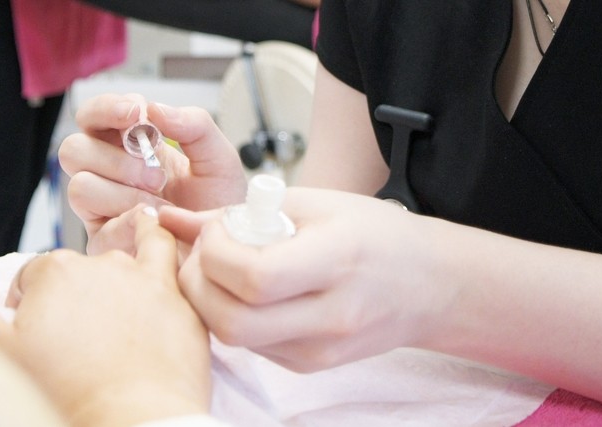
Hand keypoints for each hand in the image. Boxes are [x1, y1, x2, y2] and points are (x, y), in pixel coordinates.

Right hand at [0, 208, 211, 426]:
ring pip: (120, 260)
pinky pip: (167, 251)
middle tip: (72, 344)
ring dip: (111, 276)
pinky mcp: (179, 299)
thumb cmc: (64, 395)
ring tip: (109, 312)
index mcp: (52, 273)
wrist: (131, 425)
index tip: (36, 339)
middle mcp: (98, 265)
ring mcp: (143, 279)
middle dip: (70, 297)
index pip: (32, 278)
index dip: (29, 307)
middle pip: (76, 271)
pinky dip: (157, 238)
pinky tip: (151, 227)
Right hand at [59, 93, 247, 254]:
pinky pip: (100, 227)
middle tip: (157, 174)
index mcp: (126, 146)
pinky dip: (132, 221)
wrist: (226, 252)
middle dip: (117, 157)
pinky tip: (159, 223)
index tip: (137, 114)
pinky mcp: (105, 242)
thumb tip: (154, 108)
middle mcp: (107, 175)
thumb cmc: (219, 207)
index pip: (93, 116)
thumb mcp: (217, 158)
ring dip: (125, 192)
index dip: (107, 108)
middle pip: (73, 149)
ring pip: (80, 186)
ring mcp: (102, 209)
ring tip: (163, 205)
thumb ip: (194, 125)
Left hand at [160, 188, 457, 372]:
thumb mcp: (315, 204)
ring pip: (233, 339)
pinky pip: (250, 346)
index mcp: (337, 262)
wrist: (429, 286)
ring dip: (209, 302)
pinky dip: (232, 315)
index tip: (217, 230)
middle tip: (205, 254)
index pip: (254, 277)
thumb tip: (173, 218)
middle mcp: (330, 317)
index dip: (216, 252)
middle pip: (232, 321)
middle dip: (198, 284)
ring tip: (223, 269)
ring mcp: (319, 350)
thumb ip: (240, 212)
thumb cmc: (376, 235)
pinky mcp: (308, 365)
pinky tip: (245, 291)